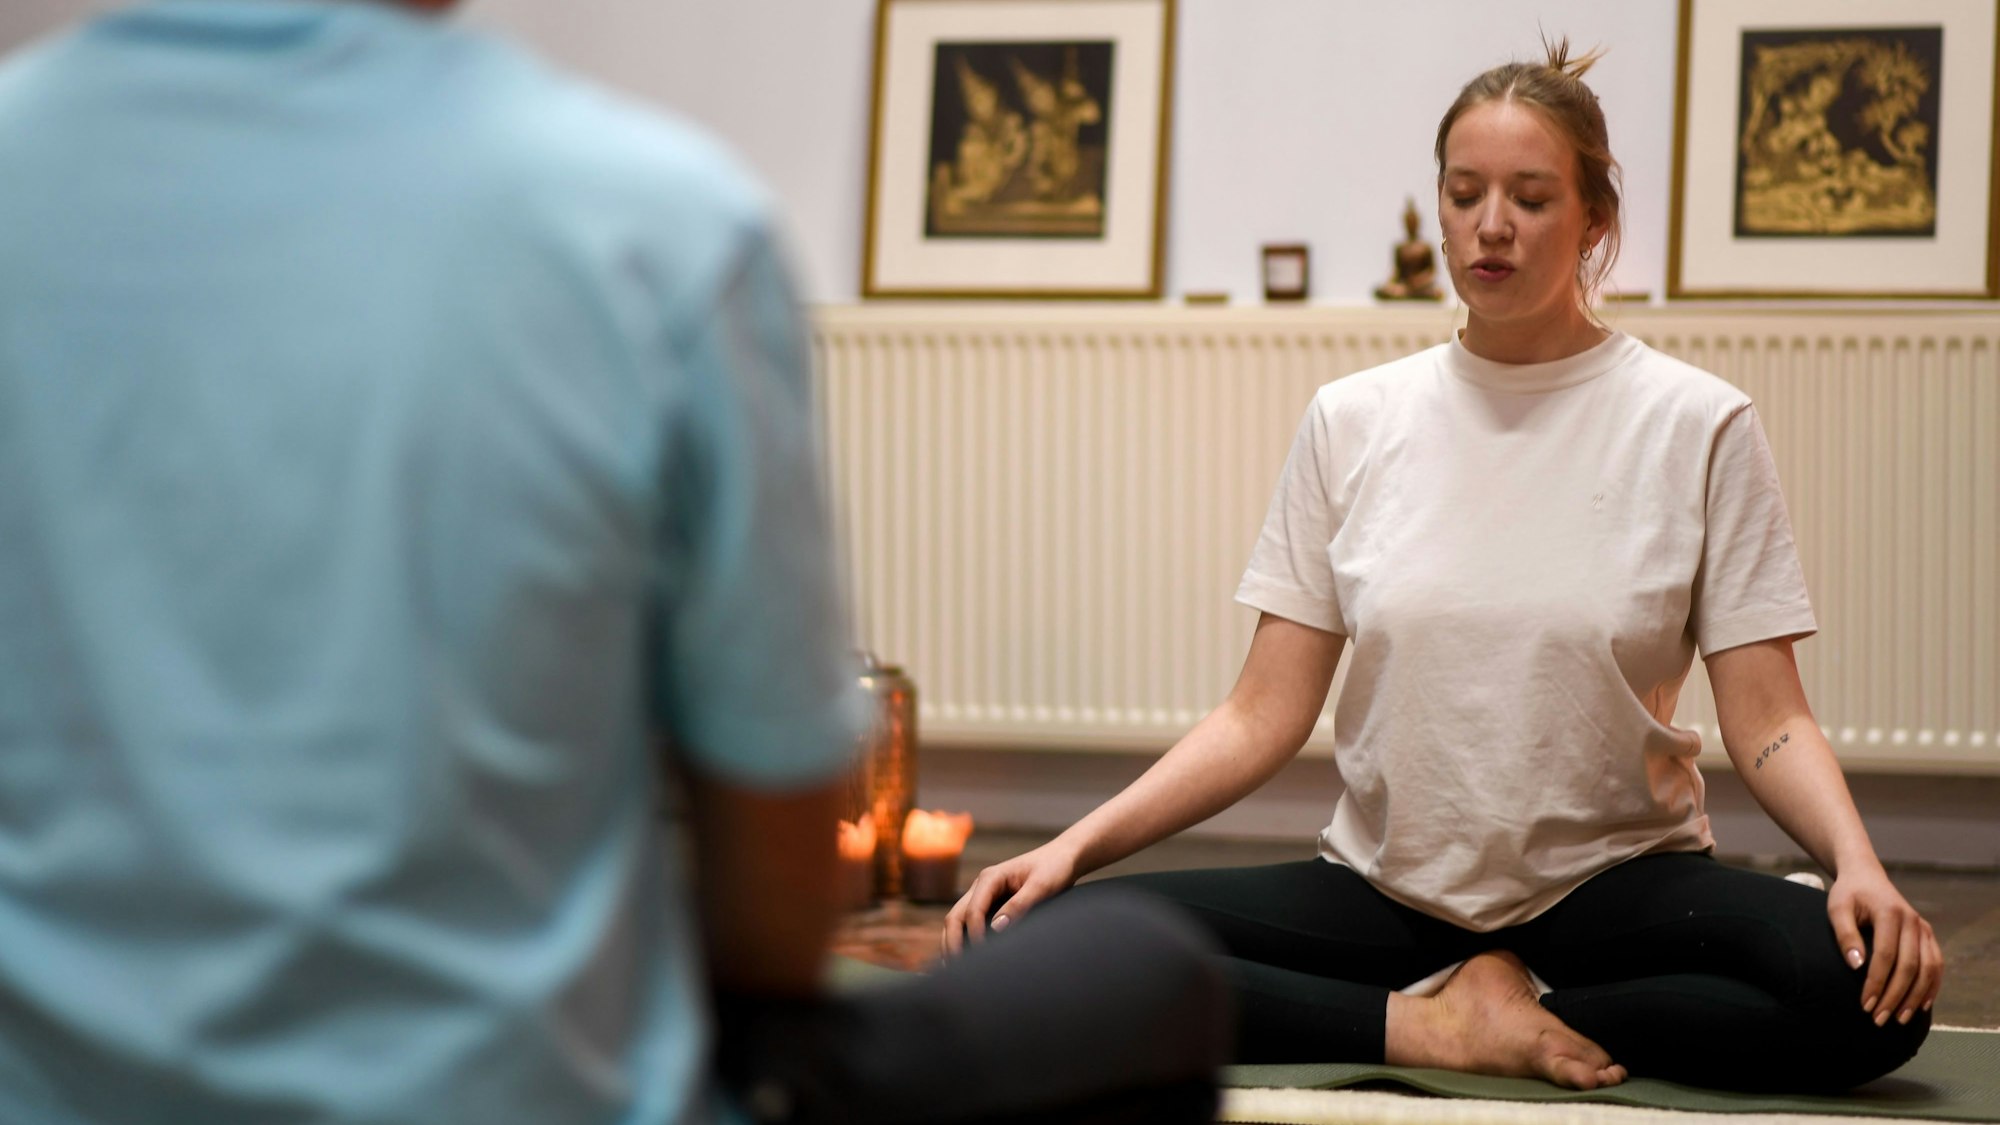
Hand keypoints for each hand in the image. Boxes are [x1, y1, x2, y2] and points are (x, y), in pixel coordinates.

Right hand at [940, 841, 1079, 955]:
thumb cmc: (1054, 868)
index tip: (982, 954)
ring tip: (954, 968)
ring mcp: (983, 895)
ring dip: (952, 941)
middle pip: (956, 916)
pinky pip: (969, 922)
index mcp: (990, 877)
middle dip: (952, 942)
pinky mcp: (990, 903)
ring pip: (957, 919)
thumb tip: (996, 928)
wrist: (1063, 857)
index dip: (974, 934)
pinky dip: (963, 938)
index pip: (973, 910)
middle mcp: (981, 886)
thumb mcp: (1041, 886)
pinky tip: (966, 956)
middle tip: (957, 969)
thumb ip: (1019, 905)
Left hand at [1827, 866, 1942, 1026]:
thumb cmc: (1848, 894)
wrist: (1866, 876)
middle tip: (1879, 1018)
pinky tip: (1922, 1005)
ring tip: (1900, 1019)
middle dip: (1895, 996)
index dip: (1876, 982)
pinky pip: (1937, 964)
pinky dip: (1932, 986)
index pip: (1886, 955)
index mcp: (1890, 913)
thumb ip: (1845, 935)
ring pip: (1928, 969)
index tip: (1865, 1004)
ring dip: (1915, 997)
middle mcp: (1912, 921)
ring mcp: (1923, 928)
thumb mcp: (1837, 908)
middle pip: (1909, 966)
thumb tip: (1857, 966)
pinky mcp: (1928, 935)